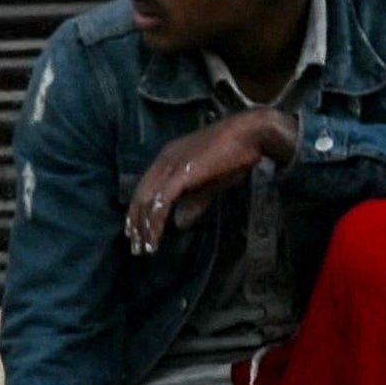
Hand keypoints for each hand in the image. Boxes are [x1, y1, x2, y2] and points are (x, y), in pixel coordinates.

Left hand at [125, 108, 293, 253]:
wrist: (248, 135)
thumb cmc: (233, 156)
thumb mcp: (209, 183)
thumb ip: (193, 202)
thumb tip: (180, 224)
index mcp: (168, 157)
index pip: (144, 188)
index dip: (138, 211)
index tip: (137, 233)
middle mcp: (164, 160)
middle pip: (140, 196)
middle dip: (137, 224)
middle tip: (136, 248)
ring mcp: (170, 165)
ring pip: (147, 201)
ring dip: (144, 227)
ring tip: (145, 249)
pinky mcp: (180, 174)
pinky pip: (160, 202)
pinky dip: (155, 222)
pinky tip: (155, 238)